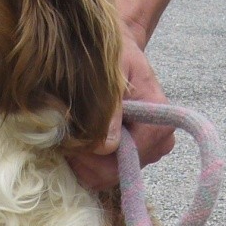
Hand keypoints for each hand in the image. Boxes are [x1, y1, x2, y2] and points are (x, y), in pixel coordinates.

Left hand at [68, 0, 195, 190]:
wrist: (119, 49)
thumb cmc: (117, 53)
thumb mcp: (112, 73)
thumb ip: (110, 110)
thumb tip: (105, 147)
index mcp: (160, 127)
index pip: (123, 163)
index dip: (92, 155)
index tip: (70, 136)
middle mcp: (157, 146)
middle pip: (112, 175)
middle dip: (83, 159)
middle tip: (64, 134)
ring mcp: (144, 155)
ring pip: (103, 176)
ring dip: (80, 159)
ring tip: (70, 130)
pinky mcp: (129, 157)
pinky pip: (99, 171)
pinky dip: (82, 159)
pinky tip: (75, 138)